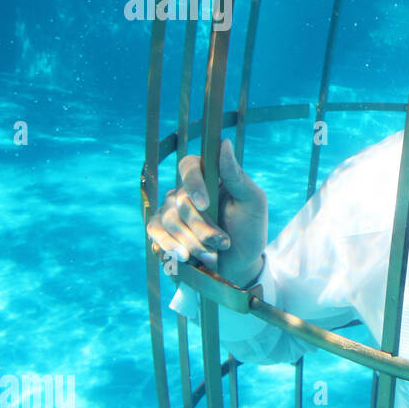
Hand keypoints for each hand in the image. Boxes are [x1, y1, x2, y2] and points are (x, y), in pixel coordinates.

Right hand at [146, 139, 267, 285]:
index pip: (189, 165)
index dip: (193, 182)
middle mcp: (186, 190)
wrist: (240, 264)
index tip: (205, 204)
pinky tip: (185, 257)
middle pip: (181, 200)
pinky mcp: (161, 230)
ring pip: (169, 220)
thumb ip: (236, 175)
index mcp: (209, 177)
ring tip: (213, 255)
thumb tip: (223, 143)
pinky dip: (170, 246)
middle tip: (223, 243)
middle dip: (203, 227)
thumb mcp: (252, 202)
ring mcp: (171, 210)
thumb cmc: (249, 230)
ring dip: (193, 242)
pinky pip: (156, 232)